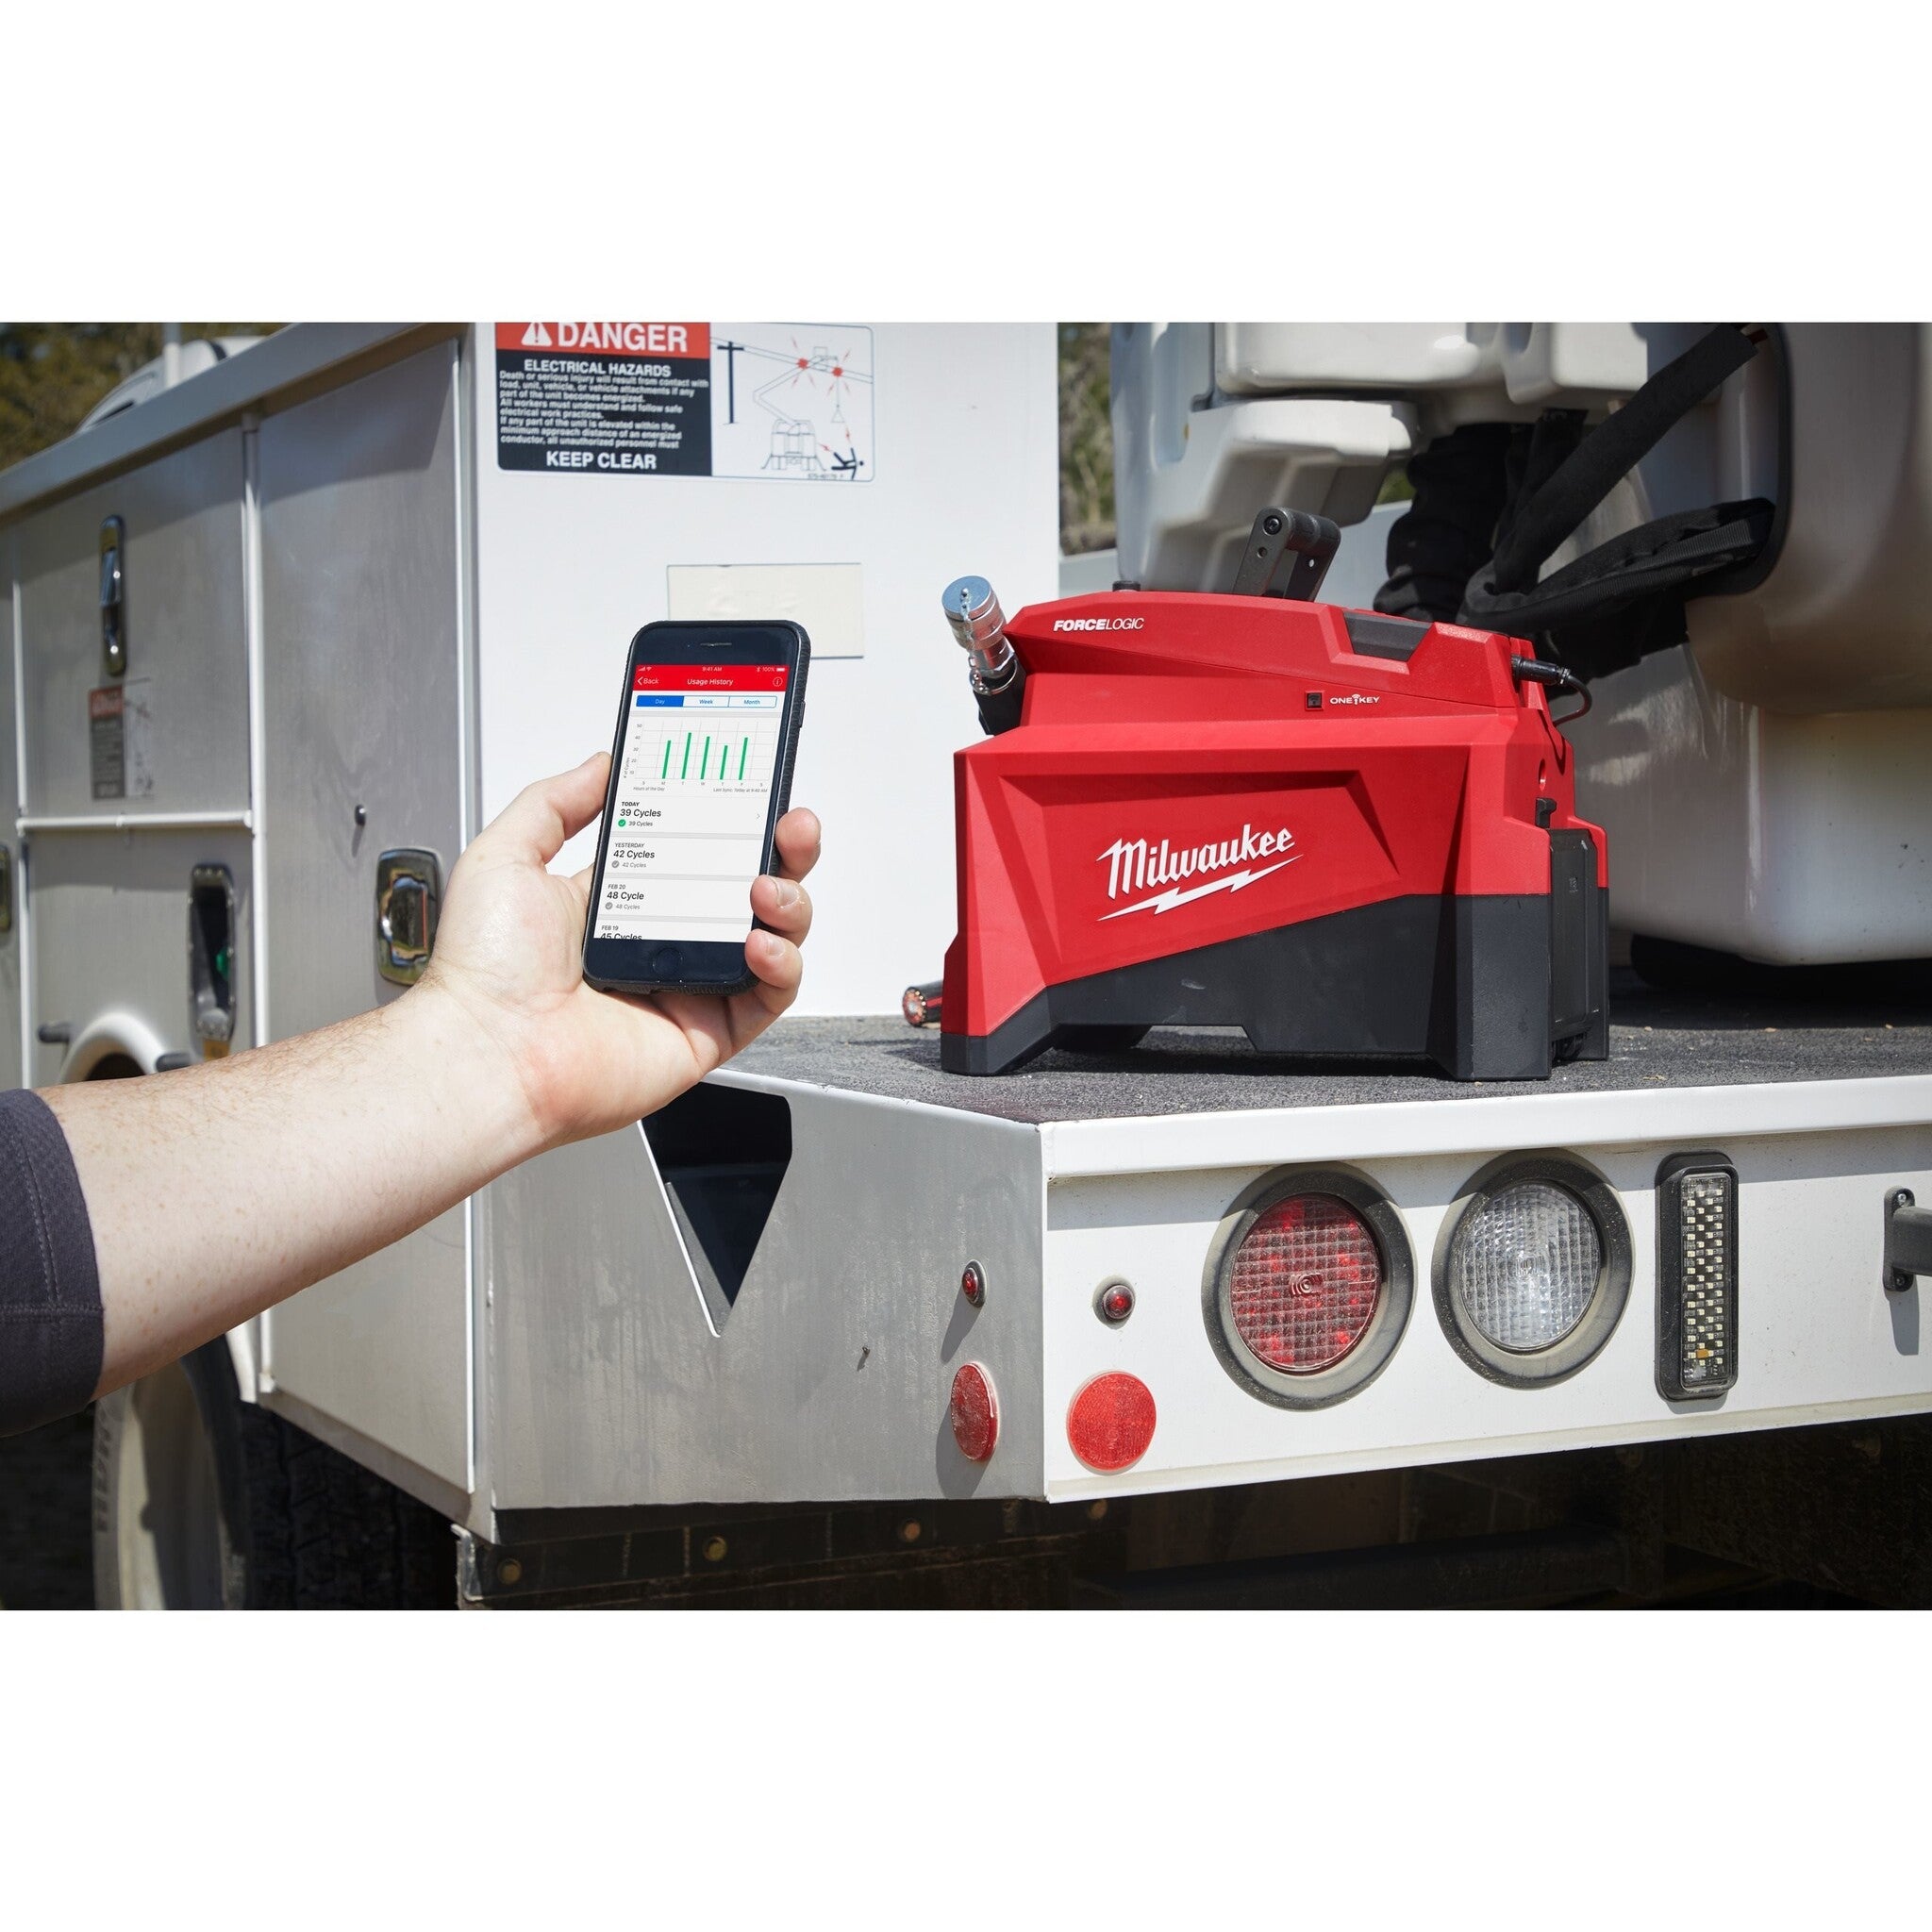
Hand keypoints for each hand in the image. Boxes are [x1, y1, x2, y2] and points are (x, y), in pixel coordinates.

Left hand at [420, 752, 819, 1151]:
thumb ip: (556, 801)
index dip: (731, 817)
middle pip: (748, 885)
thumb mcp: (507, 856)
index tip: (750, 784)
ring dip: (789, 902)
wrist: (490, 1054)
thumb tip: (601, 764)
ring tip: (767, 887)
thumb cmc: (485, 972)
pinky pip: (769, 996)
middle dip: (782, 848)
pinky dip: (782, 965)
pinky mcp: (709, 1032)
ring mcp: (689, 987)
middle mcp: (661, 943)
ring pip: (773, 936)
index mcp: (620, 902)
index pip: (697, 848)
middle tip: (788, 824)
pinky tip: (760, 943)